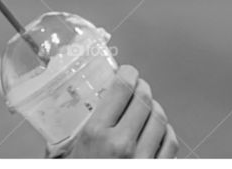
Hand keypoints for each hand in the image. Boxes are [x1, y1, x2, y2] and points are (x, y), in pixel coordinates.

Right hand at [61, 64, 178, 157]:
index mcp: (96, 135)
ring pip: (160, 119)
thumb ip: (63, 136)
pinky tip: (159, 130)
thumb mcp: (60, 157)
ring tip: (147, 107)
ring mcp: (143, 162)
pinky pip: (171, 144)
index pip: (122, 88)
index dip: (128, 74)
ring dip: (154, 108)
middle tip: (136, 86)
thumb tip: (61, 113)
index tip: (127, 72)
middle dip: (142, 88)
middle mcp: (122, 146)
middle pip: (144, 100)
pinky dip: (166, 131)